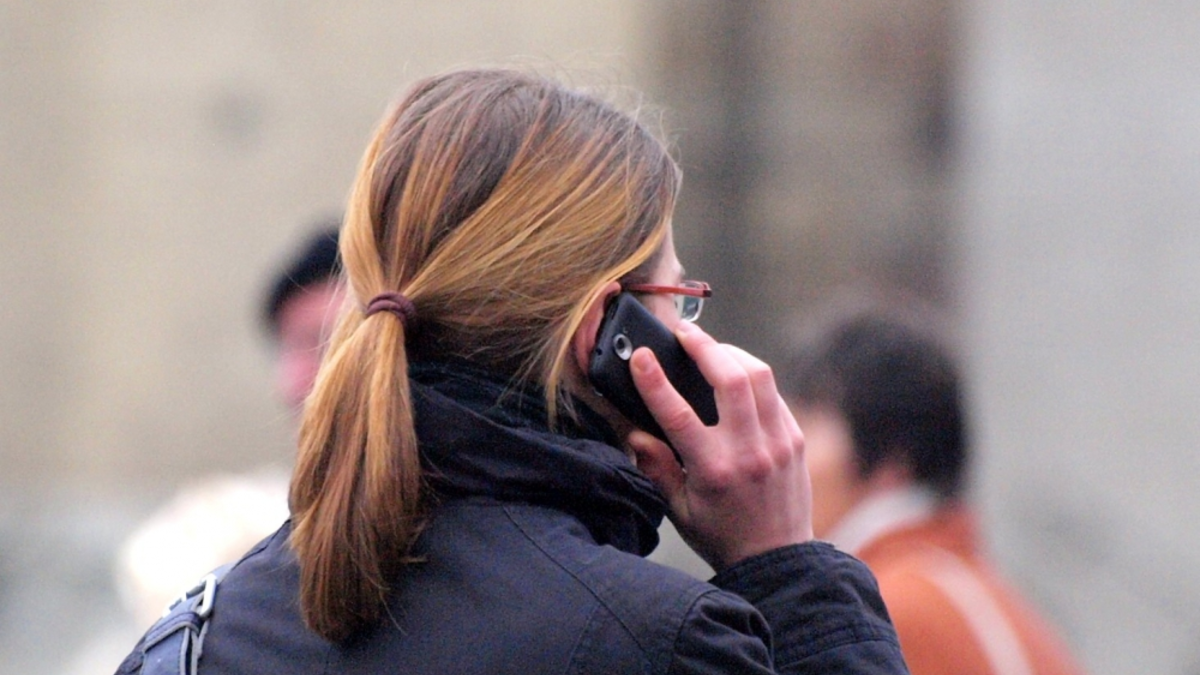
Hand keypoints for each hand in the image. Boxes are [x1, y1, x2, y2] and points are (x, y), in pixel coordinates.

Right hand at [626, 321, 812, 570]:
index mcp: (713, 471)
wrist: (777, 559)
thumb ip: (656, 467)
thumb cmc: (721, 534)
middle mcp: (749, 451)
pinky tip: (735, 375)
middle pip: (731, 378)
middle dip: (704, 346)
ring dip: (731, 353)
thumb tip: (636, 431)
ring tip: (710, 348)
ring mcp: (778, 442)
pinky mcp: (795, 438)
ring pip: (759, 376)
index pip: (678, 414)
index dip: (655, 380)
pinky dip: (752, 377)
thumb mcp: (678, 509)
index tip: (640, 357)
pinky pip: (774, 393)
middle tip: (684, 334)